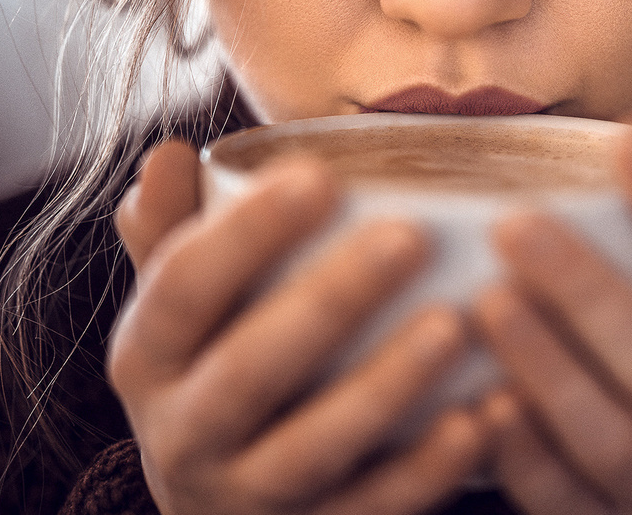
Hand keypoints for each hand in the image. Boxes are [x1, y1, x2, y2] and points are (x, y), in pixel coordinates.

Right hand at [109, 141, 488, 514]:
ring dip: (386, 385)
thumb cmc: (214, 370)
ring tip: (456, 323)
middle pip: (249, 368)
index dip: (246, 233)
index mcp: (148, 357)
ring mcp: (247, 496)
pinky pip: (373, 508)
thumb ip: (172, 233)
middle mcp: (183, 433)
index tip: (321, 175)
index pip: (183, 288)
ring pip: (313, 447)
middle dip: (329, 301)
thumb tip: (167, 153)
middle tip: (410, 238)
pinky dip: (429, 469)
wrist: (214, 513)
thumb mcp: (179, 310)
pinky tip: (483, 417)